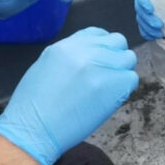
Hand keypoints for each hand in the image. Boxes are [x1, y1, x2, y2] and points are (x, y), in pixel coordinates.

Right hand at [0, 27, 137, 164]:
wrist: (33, 131)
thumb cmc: (33, 106)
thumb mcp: (46, 66)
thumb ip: (70, 56)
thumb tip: (90, 57)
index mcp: (66, 45)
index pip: (98, 33)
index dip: (102, 47)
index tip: (99, 61)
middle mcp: (85, 51)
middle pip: (117, 42)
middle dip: (115, 57)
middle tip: (107, 76)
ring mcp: (100, 67)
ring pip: (128, 59)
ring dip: (122, 72)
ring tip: (108, 89)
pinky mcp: (112, 86)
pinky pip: (131, 79)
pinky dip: (125, 88)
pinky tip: (110, 99)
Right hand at [134, 0, 163, 39]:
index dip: (143, 2)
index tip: (151, 9)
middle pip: (139, 8)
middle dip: (147, 19)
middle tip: (159, 26)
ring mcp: (143, 5)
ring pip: (140, 18)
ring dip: (147, 28)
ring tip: (158, 33)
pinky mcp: (145, 15)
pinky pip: (142, 25)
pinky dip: (146, 32)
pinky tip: (153, 36)